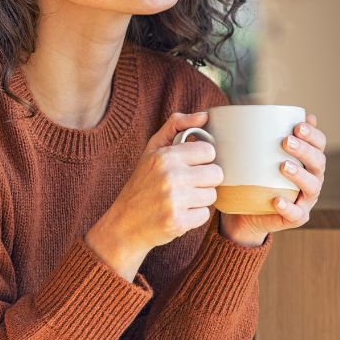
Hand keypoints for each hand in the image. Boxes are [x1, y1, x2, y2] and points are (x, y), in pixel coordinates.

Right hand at [85, 111, 222, 280]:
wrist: (124, 223)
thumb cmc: (142, 183)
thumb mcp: (152, 150)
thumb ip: (176, 126)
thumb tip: (204, 115)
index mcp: (165, 156)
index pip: (209, 151)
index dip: (202, 160)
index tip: (189, 166)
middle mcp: (170, 176)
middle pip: (216, 174)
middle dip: (204, 180)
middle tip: (187, 185)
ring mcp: (174, 200)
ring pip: (212, 195)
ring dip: (200, 199)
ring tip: (181, 200)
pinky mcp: (178, 222)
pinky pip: (205, 215)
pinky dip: (194, 216)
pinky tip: (178, 213)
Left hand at [219, 114, 326, 246]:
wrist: (244, 211)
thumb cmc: (253, 175)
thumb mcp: (254, 153)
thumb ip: (258, 133)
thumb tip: (254, 104)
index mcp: (307, 159)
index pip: (319, 143)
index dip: (313, 134)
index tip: (297, 125)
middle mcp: (312, 178)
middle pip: (318, 162)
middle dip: (305, 150)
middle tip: (285, 141)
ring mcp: (305, 199)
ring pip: (312, 186)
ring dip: (300, 175)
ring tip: (283, 166)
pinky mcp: (295, 217)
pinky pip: (296, 214)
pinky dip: (288, 207)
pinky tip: (277, 199)